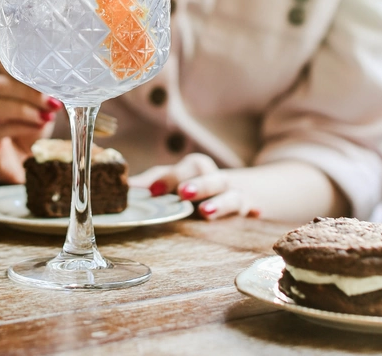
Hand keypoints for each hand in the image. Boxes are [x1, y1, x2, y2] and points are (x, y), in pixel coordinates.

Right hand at [0, 69, 60, 183]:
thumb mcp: (39, 109)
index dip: (26, 70)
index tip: (51, 78)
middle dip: (27, 90)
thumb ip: (45, 96)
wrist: (15, 164)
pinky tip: (38, 127)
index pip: (4, 66)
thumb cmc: (26, 131)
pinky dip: (21, 126)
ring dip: (24, 109)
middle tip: (53, 101)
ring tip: (47, 117)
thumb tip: (63, 86)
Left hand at [129, 153, 260, 220]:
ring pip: (231, 195)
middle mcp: (216, 178)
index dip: (170, 177)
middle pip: (208, 175)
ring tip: (206, 213)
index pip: (185, 167)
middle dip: (197, 184)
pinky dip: (252, 209)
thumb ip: (154, 183)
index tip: (154, 191)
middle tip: (183, 194)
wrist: (240, 190)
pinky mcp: (248, 208)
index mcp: (197, 168)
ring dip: (220, 203)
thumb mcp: (176, 181)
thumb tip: (126, 187)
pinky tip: (255, 213)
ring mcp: (234, 194)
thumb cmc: (197, 186)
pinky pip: (251, 208)